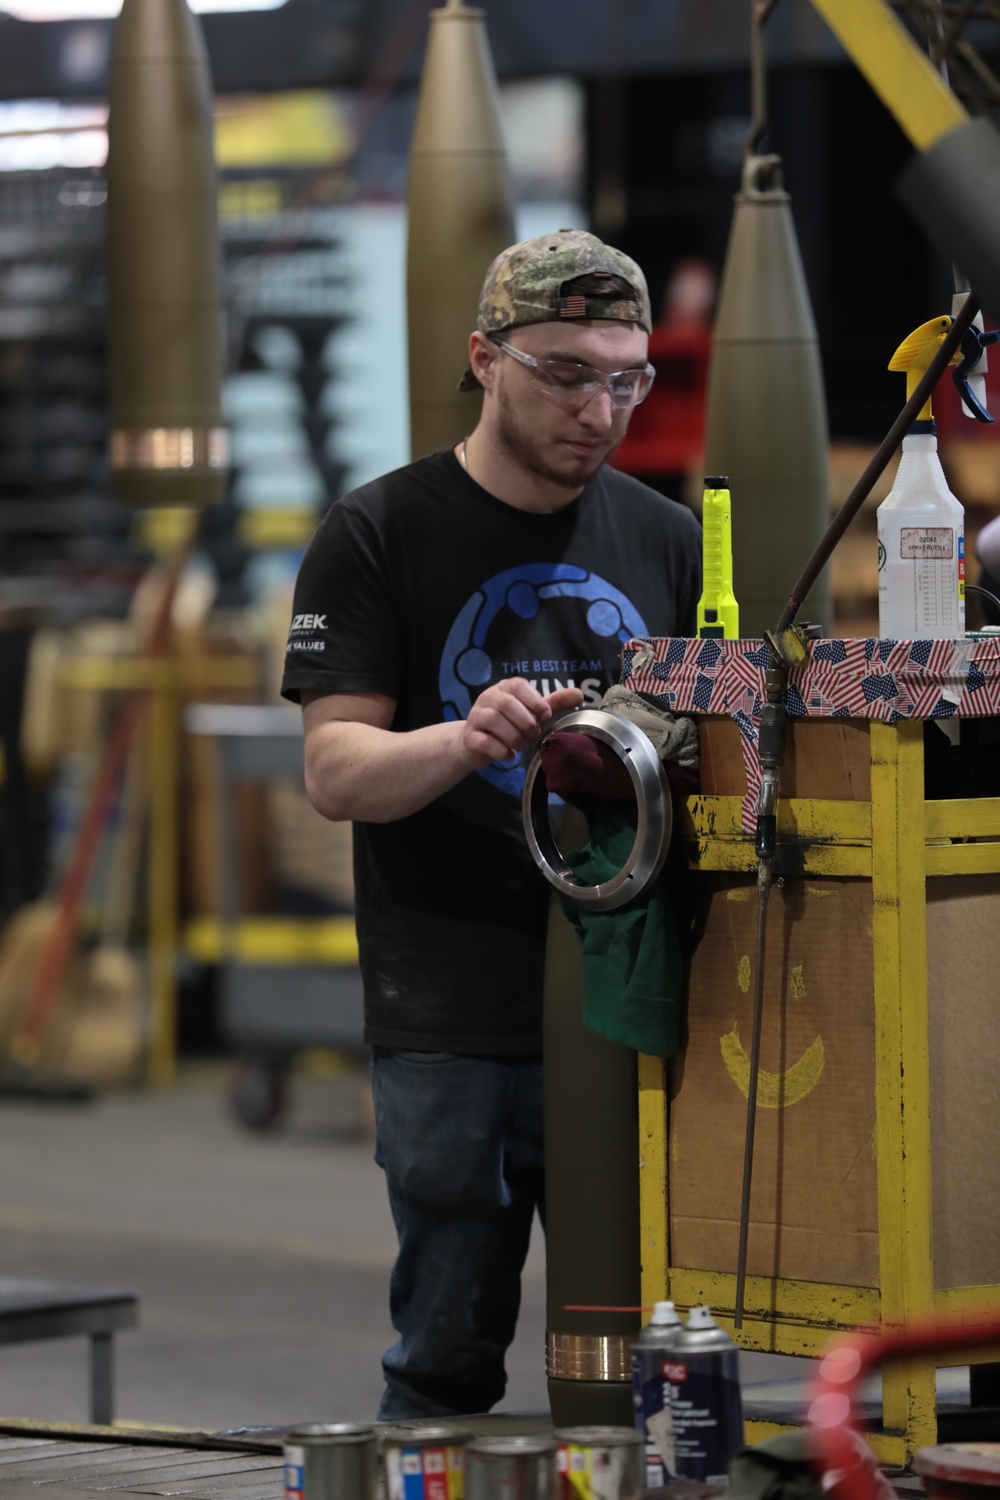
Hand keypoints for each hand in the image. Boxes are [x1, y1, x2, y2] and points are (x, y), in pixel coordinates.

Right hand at [458, 679, 583, 768]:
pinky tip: (510, 755)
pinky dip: (501, 750)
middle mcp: (487, 697)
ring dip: (514, 737)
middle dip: (525, 723)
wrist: (475, 743)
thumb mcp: (531, 712)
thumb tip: (579, 694)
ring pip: (493, 721)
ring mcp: (475, 716)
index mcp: (504, 687)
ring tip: (521, 745)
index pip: (519, 686)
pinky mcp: (469, 737)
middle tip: (532, 735)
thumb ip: (554, 703)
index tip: (544, 718)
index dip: (535, 702)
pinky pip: (484, 741)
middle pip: (506, 704)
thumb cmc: (508, 724)